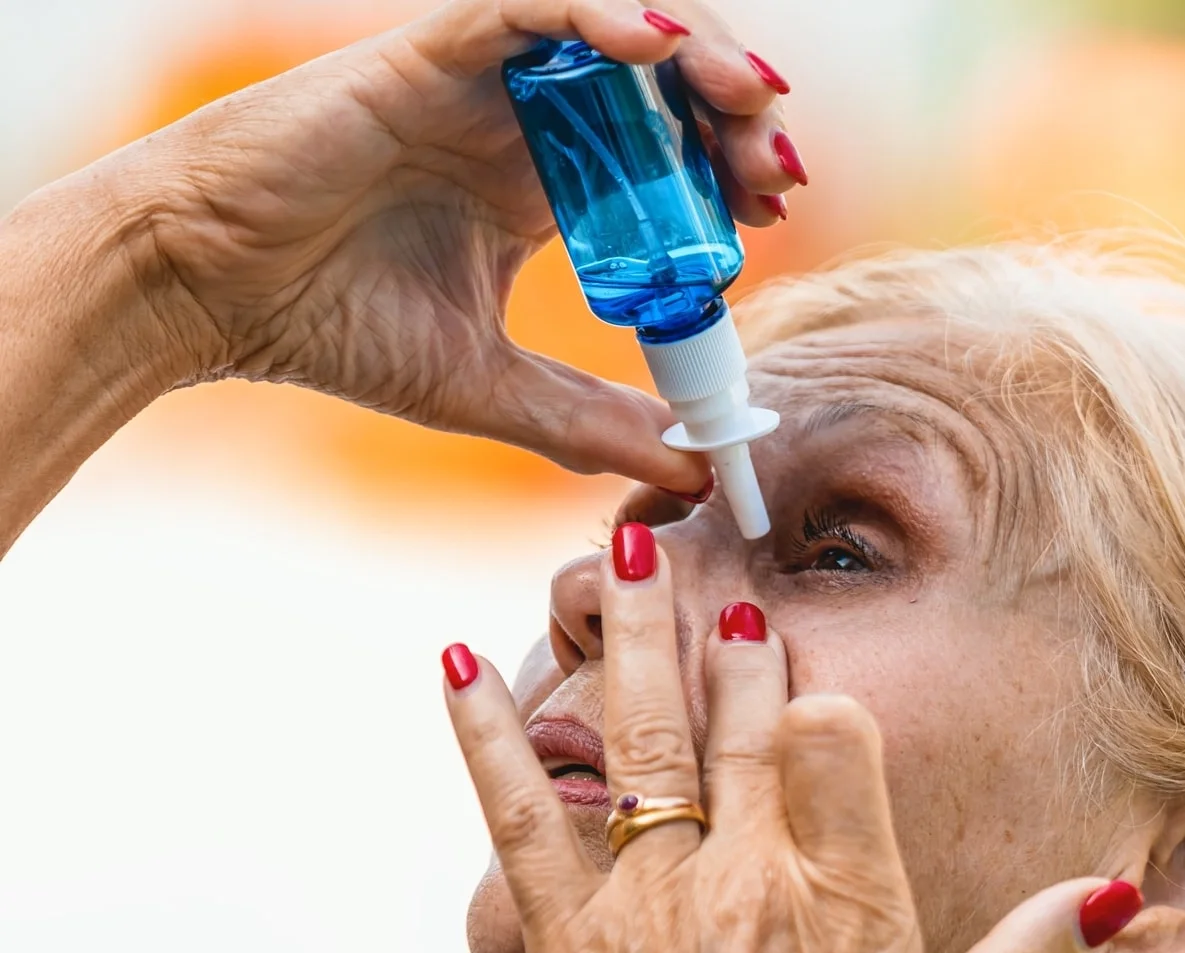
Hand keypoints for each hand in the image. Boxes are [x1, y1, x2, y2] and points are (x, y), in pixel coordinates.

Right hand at [117, 0, 804, 491]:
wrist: (207, 293)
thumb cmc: (327, 325)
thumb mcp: (493, 391)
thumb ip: (595, 425)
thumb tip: (699, 472)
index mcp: (548, 183)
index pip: (671, 149)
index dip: (732, 162)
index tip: (772, 207)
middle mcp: (526, 118)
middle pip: (665, 80)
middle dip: (736, 105)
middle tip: (776, 160)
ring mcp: (483, 77)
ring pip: (616, 23)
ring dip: (695, 49)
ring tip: (743, 97)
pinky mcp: (432, 49)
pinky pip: (529, 3)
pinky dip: (599, 11)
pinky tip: (655, 45)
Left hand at [439, 526, 1142, 952]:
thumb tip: (1105, 898)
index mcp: (850, 901)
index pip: (832, 734)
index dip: (814, 688)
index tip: (798, 653)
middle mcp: (749, 883)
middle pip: (737, 718)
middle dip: (726, 633)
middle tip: (711, 565)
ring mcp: (649, 907)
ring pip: (636, 738)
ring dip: (624, 638)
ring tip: (616, 555)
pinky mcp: (566, 945)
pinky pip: (521, 817)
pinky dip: (486, 738)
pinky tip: (460, 668)